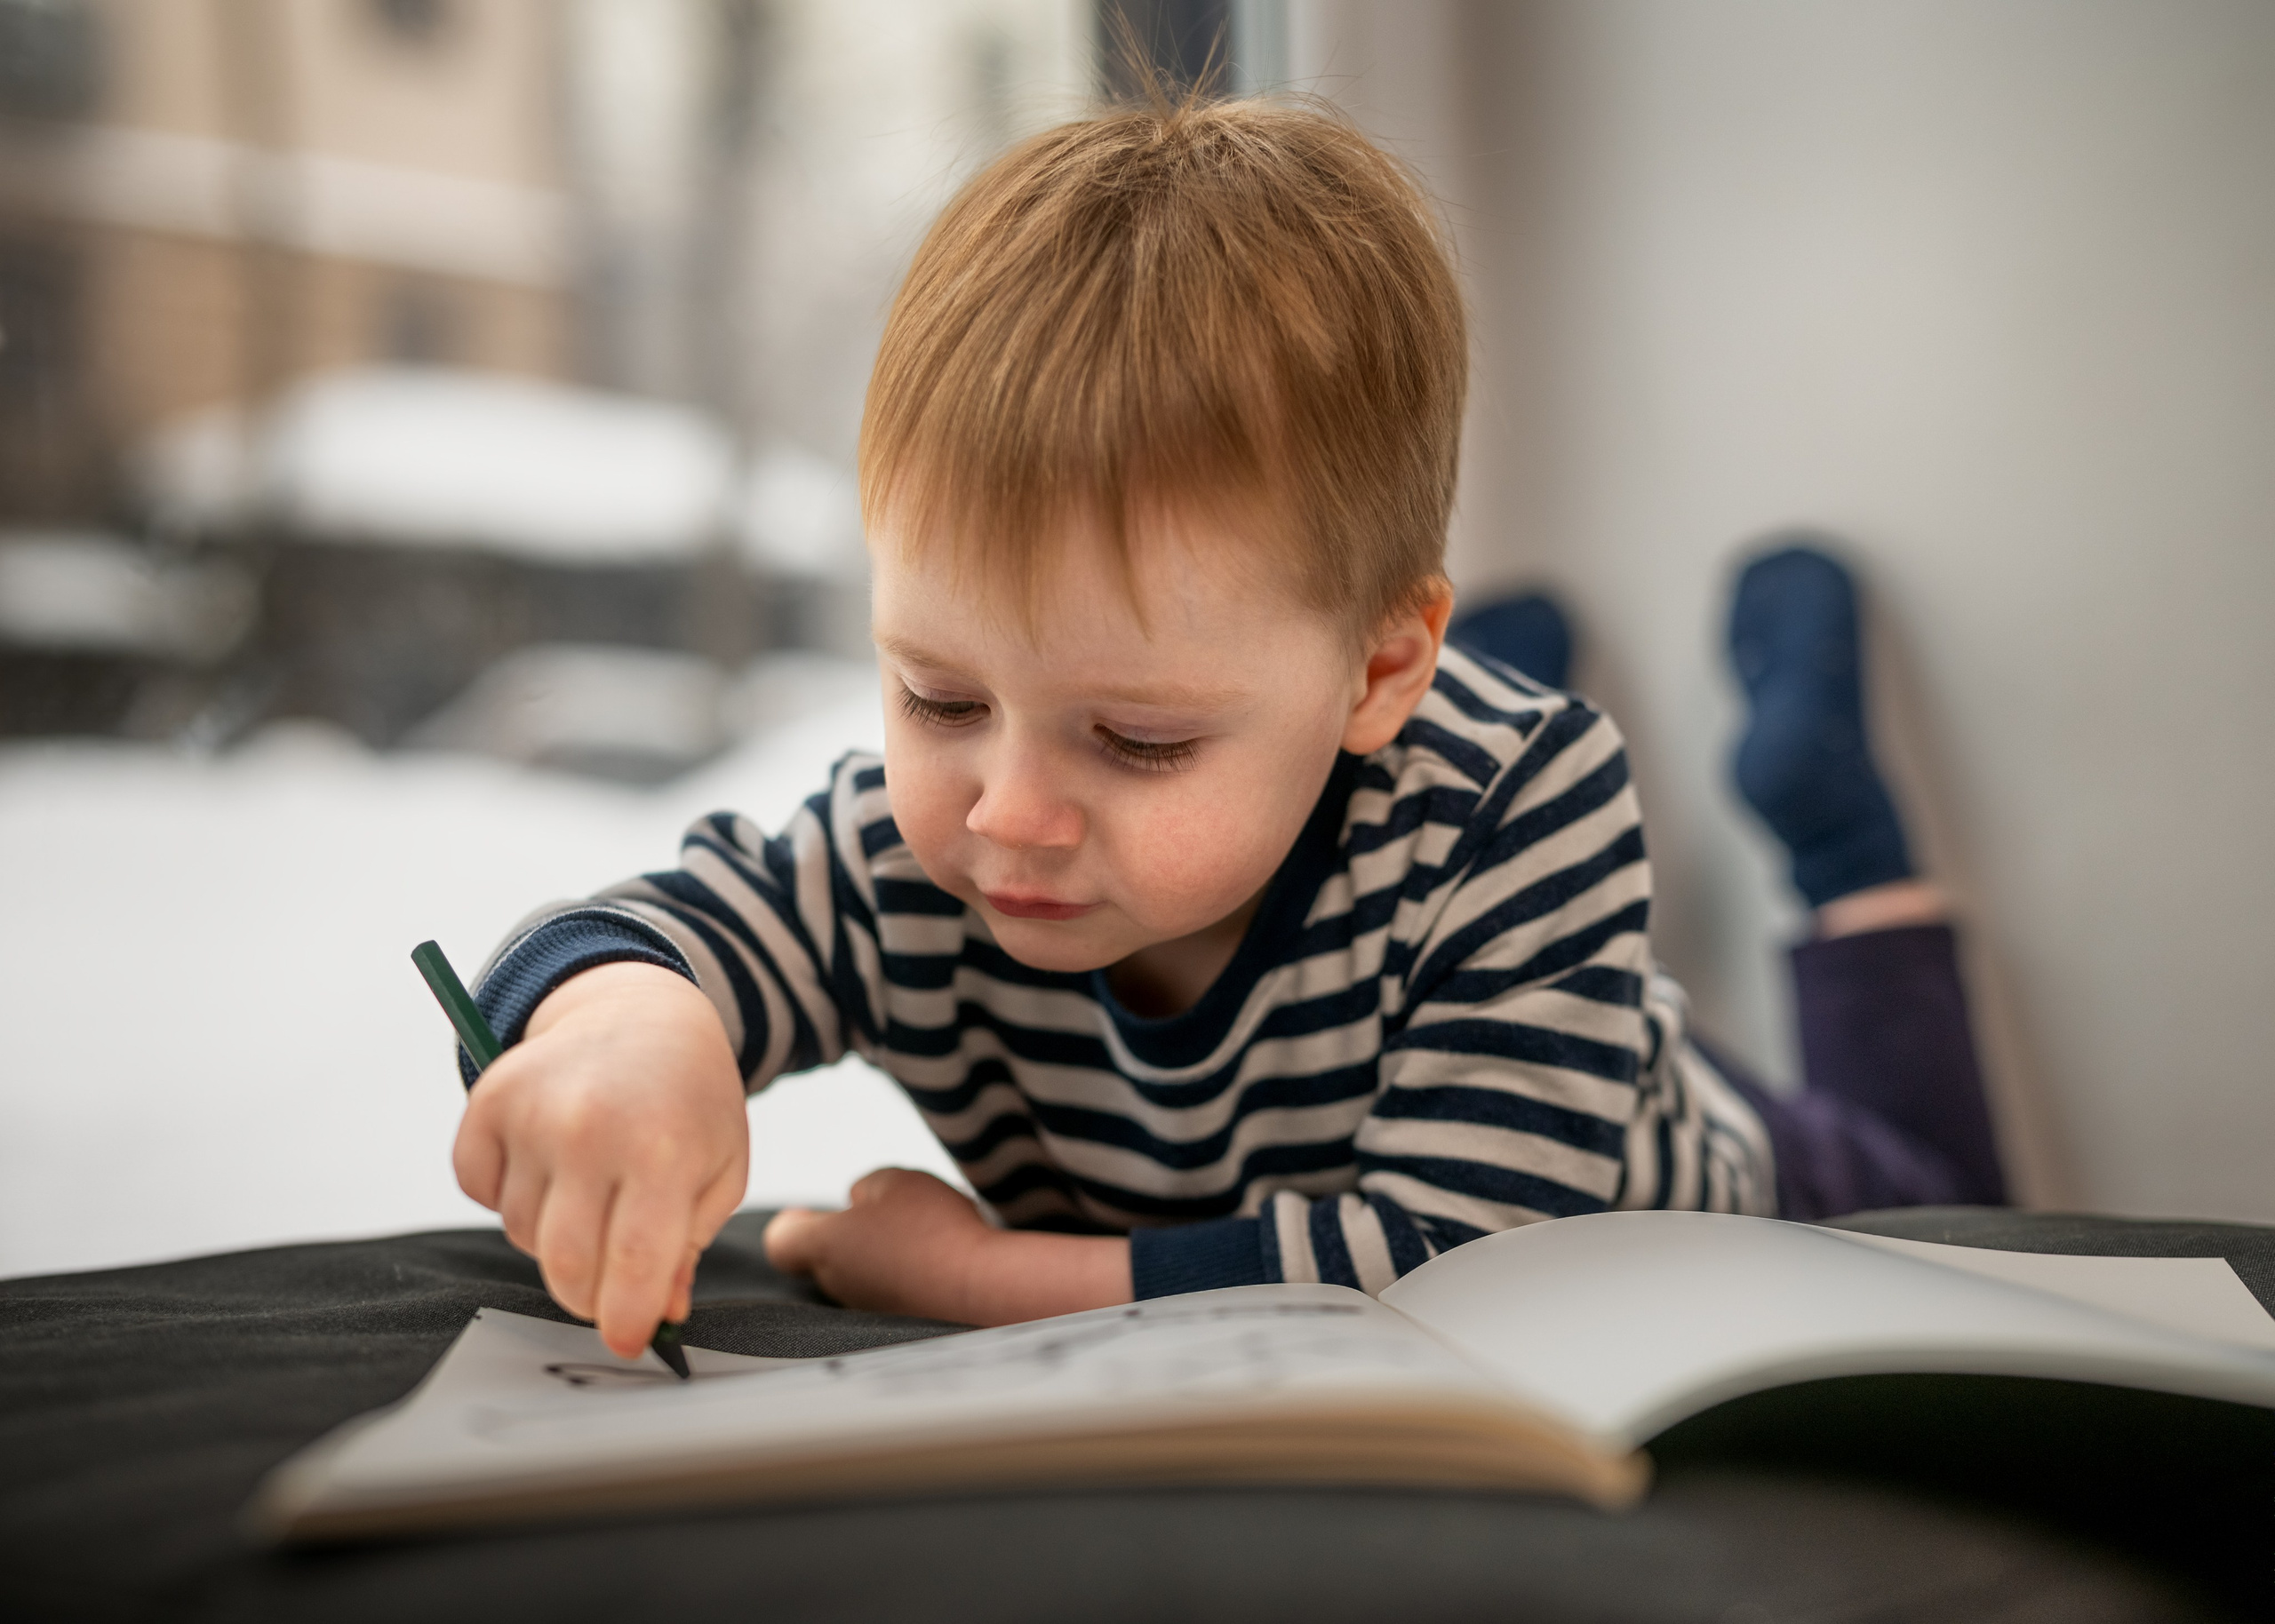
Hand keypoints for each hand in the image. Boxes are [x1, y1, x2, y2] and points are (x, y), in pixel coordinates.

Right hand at [453, 962, 747, 1357]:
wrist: (642, 1011)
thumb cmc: (690, 1100)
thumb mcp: (720, 1168)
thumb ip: (688, 1246)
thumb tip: (658, 1315)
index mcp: (662, 1149)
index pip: (635, 1266)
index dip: (627, 1319)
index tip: (628, 1343)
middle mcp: (591, 1129)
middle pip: (567, 1265)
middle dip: (588, 1295)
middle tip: (610, 1286)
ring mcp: (533, 1113)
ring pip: (521, 1233)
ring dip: (552, 1235)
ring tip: (591, 1188)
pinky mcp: (488, 1102)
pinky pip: (480, 1192)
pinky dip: (507, 1195)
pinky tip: (548, 1163)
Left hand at [765, 1169, 1131, 1325]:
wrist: (982, 1289)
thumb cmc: (933, 1230)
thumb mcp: (894, 1181)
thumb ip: (865, 1187)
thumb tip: (860, 1203)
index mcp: (825, 1246)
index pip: (780, 1241)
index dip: (794, 1223)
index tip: (812, 1213)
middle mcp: (837, 1286)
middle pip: (824, 1259)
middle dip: (848, 1236)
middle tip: (886, 1216)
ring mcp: (866, 1313)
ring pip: (860, 1278)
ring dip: (881, 1259)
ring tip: (923, 1240)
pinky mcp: (898, 1329)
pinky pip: (891, 1296)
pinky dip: (907, 1280)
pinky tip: (939, 1265)